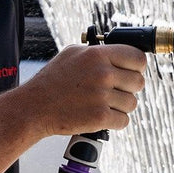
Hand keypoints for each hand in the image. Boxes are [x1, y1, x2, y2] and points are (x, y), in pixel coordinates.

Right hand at [14, 44, 146, 137]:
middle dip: (128, 88)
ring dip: (120, 106)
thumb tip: (121, 51)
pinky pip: (124, 120)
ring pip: (132, 103)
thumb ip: (97, 51)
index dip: (137, 67)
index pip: (138, 58)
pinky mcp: (100, 117)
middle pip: (139, 82)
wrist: (33, 107)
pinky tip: (100, 115)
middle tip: (114, 91)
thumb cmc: (52, 81)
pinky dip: (114, 121)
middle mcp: (102, 74)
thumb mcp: (72, 54)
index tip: (131, 72)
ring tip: (102, 103)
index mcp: (97, 55)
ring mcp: (102, 96)